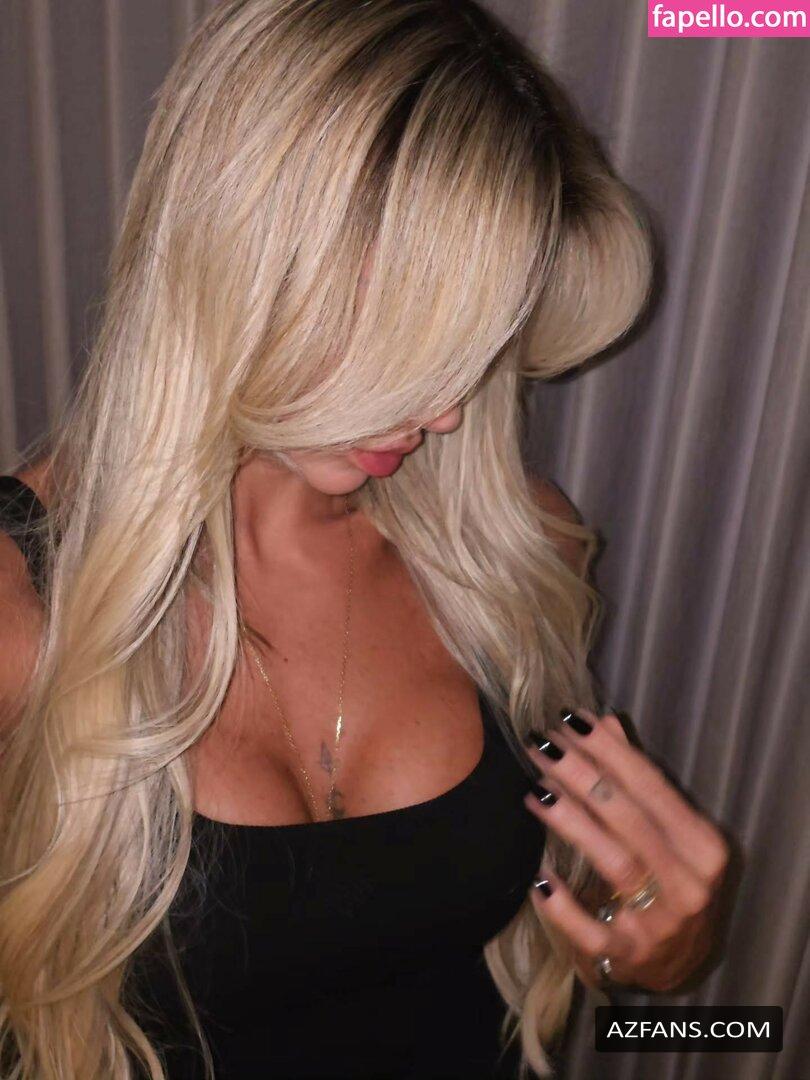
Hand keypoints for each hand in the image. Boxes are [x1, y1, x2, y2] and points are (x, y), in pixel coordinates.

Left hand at [522, 709, 728, 992]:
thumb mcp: (665, 833)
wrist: (674, 966)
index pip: (652, 786)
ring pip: (614, 862)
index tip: (568, 719)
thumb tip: (605, 722)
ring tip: (535, 789)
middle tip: (541, 744)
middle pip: (629, 818)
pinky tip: (538, 877)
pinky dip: (563, 906)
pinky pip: (591, 930)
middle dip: (582, 774)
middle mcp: (690, 884)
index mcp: (703, 846)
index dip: (608, 750)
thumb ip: (636, 779)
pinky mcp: (628, 957)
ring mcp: (661, 925)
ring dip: (571, 822)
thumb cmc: (666, 883)